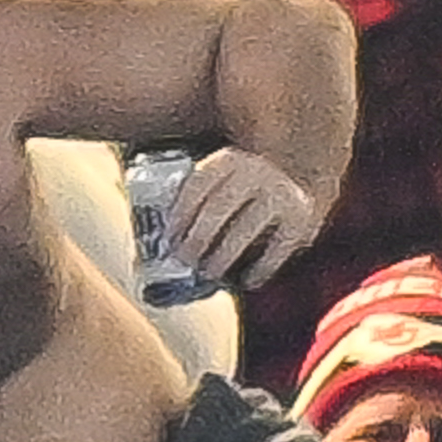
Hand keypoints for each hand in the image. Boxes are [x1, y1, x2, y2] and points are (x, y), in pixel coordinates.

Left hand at [152, 146, 324, 287]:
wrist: (297, 173)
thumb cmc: (239, 193)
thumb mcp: (218, 183)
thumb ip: (191, 202)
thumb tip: (140, 253)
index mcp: (228, 161)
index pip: (197, 188)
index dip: (180, 217)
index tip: (170, 241)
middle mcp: (255, 172)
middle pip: (217, 211)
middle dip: (197, 240)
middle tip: (186, 261)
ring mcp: (280, 194)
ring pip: (244, 232)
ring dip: (223, 258)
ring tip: (210, 273)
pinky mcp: (301, 219)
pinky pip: (277, 249)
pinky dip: (261, 268)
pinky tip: (247, 281)